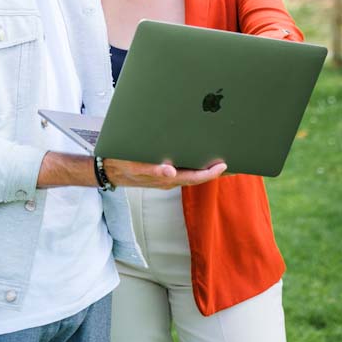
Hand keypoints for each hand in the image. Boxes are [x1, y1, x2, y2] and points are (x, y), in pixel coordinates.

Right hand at [103, 158, 226, 188]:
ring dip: (206, 169)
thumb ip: (153, 170)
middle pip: (197, 178)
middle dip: (214, 172)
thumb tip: (170, 171)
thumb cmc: (122, 164)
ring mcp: (166, 178)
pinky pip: (183, 171)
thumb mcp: (135, 165)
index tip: (223, 165)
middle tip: (233, 163)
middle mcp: (169, 180)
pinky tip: (200, 160)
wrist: (109, 169)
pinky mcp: (163, 174)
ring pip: (191, 175)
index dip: (210, 173)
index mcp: (165, 179)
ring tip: (220, 160)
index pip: (194, 178)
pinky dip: (195, 166)